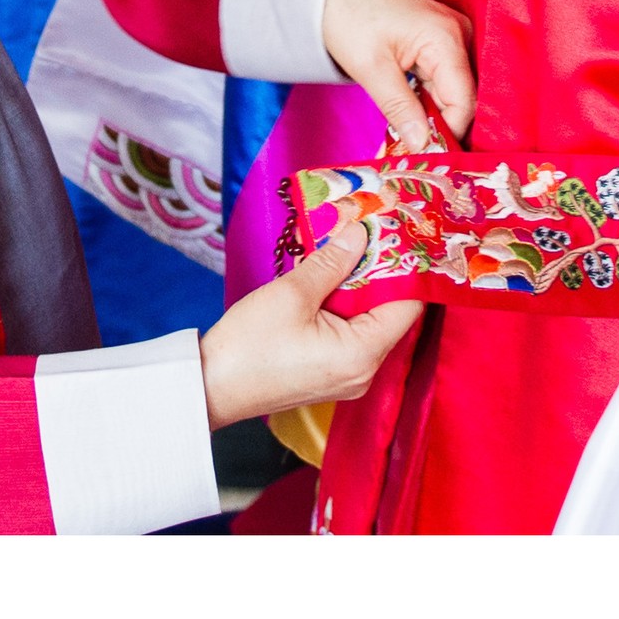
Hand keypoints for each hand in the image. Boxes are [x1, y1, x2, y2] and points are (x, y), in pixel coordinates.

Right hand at [200, 224, 420, 427]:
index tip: (398, 234)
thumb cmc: (248, 346)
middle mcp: (365, 372)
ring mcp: (349, 377)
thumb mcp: (292, 294)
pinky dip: (347, 307)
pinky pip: (353, 335)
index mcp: (362, 355)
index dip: (406, 268)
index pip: (408, 306)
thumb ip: (333, 262)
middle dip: (382, 273)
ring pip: (371, 322)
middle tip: (373, 231)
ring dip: (362, 288)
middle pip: (392, 314)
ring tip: (351, 248)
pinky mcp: (332, 375)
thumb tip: (362, 233)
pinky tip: (333, 279)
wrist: (210, 387)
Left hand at [319, 0, 474, 150]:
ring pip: (453, 92)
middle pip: (463, 96)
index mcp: (446, 37)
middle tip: (416, 154)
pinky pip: (443, 81)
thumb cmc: (351, 18)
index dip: (449, 132)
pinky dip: (429, 102)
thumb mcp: (372, 69)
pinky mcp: (441, 43)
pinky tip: (412, 117)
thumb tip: (422, 145)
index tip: (427, 157)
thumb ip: (400, 108)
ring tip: (410, 139)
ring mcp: (452, 37)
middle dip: (442, 127)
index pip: (464, 100)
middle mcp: (459, 35)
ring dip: (434, 117)